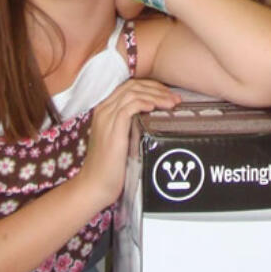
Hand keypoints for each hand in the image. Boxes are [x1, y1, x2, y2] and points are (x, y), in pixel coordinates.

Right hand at [82, 78, 178, 204]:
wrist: (94, 185)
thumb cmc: (109, 166)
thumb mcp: (120, 139)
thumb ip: (131, 125)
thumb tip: (154, 118)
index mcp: (105, 109)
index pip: (130, 86)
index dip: (151, 87)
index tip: (168, 94)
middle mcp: (104, 109)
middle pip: (133, 86)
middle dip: (157, 89)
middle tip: (175, 98)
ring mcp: (106, 118)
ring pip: (133, 94)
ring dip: (156, 96)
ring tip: (171, 103)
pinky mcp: (112, 130)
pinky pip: (128, 108)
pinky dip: (144, 103)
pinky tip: (155, 108)